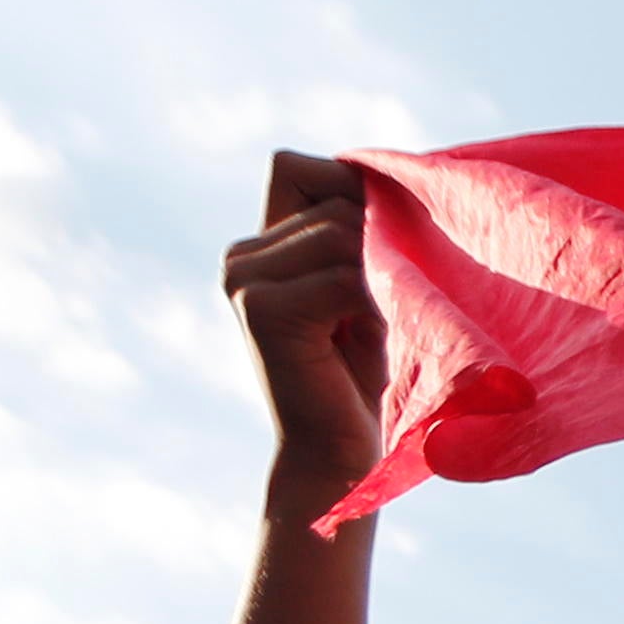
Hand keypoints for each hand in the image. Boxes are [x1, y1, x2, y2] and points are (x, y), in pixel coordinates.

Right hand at [222, 153, 386, 514]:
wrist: (338, 457)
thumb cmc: (362, 374)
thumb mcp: (362, 284)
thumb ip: (355, 228)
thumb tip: (383, 175)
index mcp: (258, 245)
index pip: (297, 167)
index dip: (349, 192)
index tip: (379, 252)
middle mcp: (240, 256)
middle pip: (332, 200)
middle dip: (376, 246)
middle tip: (378, 311)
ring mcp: (244, 279)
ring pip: (341, 231)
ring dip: (378, 277)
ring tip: (371, 326)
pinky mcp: (263, 307)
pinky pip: (344, 273)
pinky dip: (373, 303)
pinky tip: (365, 340)